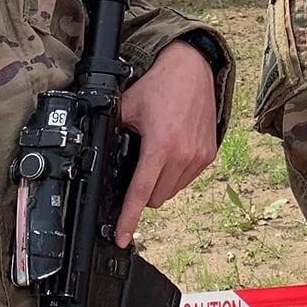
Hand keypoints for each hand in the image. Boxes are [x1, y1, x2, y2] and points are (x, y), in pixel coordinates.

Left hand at [115, 40, 219, 246]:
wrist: (192, 69)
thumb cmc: (159, 86)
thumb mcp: (127, 108)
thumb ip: (113, 134)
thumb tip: (98, 157)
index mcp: (160, 145)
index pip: (140, 192)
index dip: (128, 218)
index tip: (121, 238)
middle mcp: (183, 154)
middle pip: (155, 198)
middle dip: (142, 192)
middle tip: (136, 167)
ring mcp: (199, 156)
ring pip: (171, 191)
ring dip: (159, 184)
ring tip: (155, 154)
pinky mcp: (209, 155)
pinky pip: (186, 179)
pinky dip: (174, 174)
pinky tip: (170, 152)